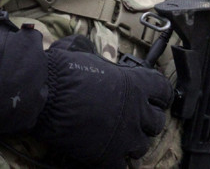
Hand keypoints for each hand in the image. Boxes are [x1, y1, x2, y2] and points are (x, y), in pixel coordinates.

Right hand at [34, 35, 172, 167]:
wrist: (45, 94)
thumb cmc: (64, 70)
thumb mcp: (88, 54)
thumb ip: (100, 59)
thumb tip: (90, 52)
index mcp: (136, 84)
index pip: (164, 91)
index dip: (159, 95)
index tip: (155, 98)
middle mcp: (137, 111)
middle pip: (157, 123)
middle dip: (146, 121)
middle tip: (134, 120)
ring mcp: (125, 136)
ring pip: (142, 147)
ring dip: (132, 143)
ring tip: (119, 139)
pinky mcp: (108, 157)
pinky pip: (122, 168)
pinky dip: (116, 163)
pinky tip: (106, 156)